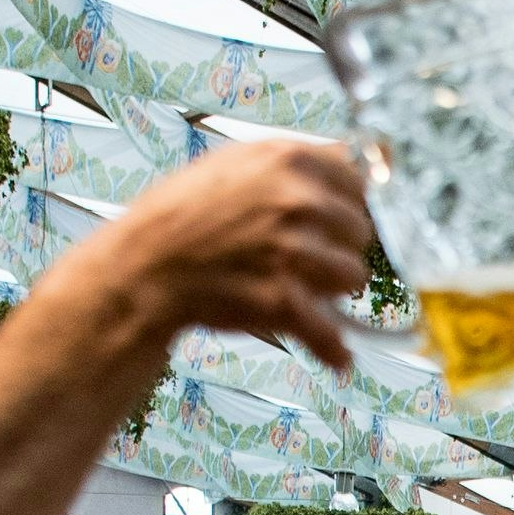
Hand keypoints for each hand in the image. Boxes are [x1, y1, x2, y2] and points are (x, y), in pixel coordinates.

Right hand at [55, 141, 376, 366]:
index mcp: (288, 160)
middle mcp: (295, 201)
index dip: (343, 206)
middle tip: (301, 257)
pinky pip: (332, 333)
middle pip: (359, 232)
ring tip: (298, 287)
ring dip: (332, 289)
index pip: (357, 182)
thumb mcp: (238, 163)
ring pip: (353, 277)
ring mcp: (290, 251)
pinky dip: (334, 350)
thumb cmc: (185, 215)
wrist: (143, 266)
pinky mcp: (282, 300)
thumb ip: (302, 161)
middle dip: (335, 247)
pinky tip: (338, 357)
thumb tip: (370, 158)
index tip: (327, 221)